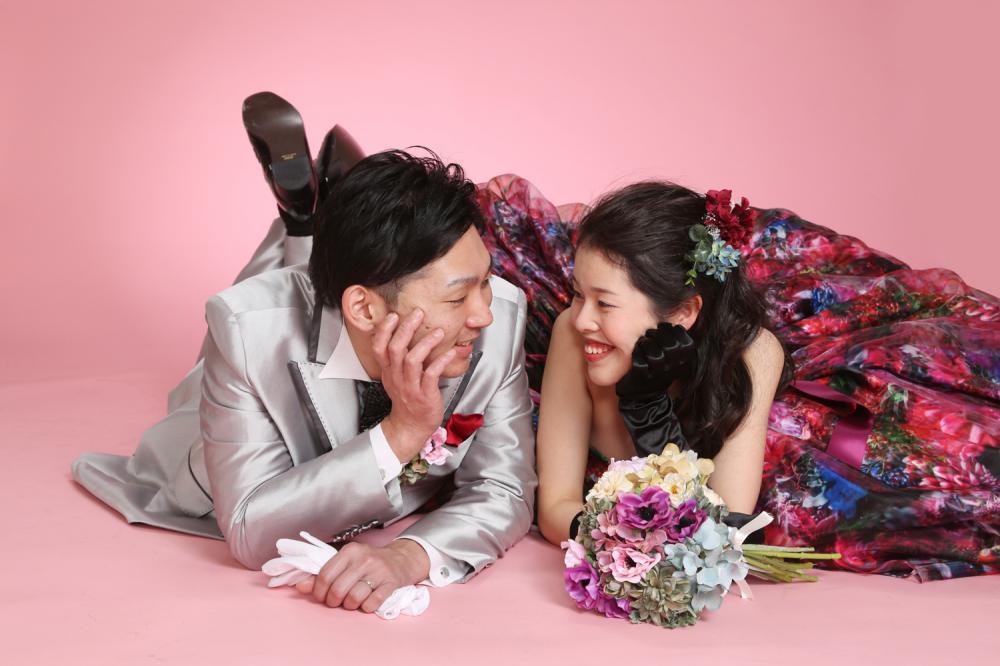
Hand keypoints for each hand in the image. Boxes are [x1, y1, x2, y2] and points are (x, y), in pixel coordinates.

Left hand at [293, 540, 429, 612]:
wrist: (402, 559)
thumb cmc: (370, 562)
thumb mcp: (346, 562)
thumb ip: (323, 573)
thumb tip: (300, 586)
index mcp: (350, 551)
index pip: (325, 575)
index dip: (319, 591)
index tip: (321, 596)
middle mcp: (364, 559)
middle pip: (338, 589)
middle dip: (333, 601)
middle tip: (336, 601)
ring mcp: (379, 571)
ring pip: (354, 598)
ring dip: (350, 605)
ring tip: (352, 601)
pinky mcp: (391, 583)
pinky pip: (371, 604)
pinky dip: (366, 608)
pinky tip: (367, 601)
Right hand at [372, 309, 455, 461]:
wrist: (410, 427)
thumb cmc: (407, 399)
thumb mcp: (395, 378)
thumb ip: (397, 359)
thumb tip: (405, 334)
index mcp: (388, 371)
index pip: (378, 348)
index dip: (384, 330)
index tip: (393, 315)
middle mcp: (397, 377)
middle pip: (395, 349)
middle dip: (406, 329)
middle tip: (418, 313)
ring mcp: (410, 386)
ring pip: (412, 360)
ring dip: (425, 343)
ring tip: (438, 332)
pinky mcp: (425, 395)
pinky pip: (431, 375)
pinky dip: (441, 361)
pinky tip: (450, 352)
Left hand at [616, 322, 695, 398]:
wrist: (644, 396)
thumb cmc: (659, 368)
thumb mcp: (674, 356)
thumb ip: (677, 338)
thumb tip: (687, 309)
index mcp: (684, 361)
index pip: (685, 340)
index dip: (673, 330)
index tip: (665, 329)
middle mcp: (673, 369)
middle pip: (670, 345)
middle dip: (659, 334)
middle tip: (650, 333)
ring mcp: (658, 375)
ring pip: (655, 353)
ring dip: (646, 343)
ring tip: (643, 342)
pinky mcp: (642, 379)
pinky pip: (639, 363)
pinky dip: (636, 353)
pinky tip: (637, 352)